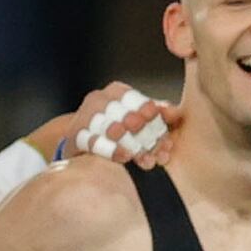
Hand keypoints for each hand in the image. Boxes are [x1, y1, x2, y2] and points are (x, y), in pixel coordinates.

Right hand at [33, 83, 173, 164]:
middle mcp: (98, 101)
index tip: (153, 115)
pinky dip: (110, 150)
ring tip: (141, 152)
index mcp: (116, 92)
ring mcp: (84, 119)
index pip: (130, 97)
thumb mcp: (143, 119)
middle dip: (136, 125)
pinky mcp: (75, 139)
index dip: (143, 106)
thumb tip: (175, 113)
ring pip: (106, 127)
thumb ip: (161, 115)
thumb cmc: (123, 130)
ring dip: (126, 140)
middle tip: (150, 136)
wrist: (88, 145)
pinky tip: (125, 157)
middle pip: (117, 111)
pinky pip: (91, 142)